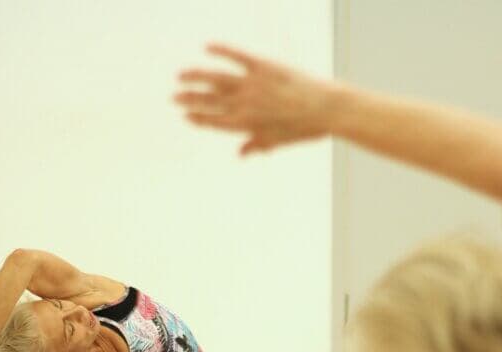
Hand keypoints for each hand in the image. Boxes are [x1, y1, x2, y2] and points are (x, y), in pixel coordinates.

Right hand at [176, 43, 336, 154]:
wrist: (326, 108)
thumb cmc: (304, 128)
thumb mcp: (279, 141)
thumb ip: (256, 145)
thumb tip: (241, 154)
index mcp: (246, 125)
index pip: (214, 122)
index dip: (198, 119)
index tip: (186, 116)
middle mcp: (244, 105)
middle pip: (209, 102)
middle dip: (189, 100)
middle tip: (174, 98)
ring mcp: (251, 84)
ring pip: (215, 79)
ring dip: (195, 77)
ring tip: (181, 76)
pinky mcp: (262, 66)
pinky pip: (236, 56)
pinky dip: (221, 50)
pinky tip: (207, 47)